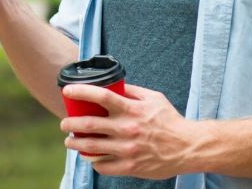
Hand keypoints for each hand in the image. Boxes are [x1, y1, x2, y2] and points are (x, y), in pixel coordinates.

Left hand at [60, 84, 198, 179]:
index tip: (67, 91)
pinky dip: (93, 161)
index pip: (102, 96)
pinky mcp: (130, 167)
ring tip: (70, 141)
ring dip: (76, 144)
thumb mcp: (154, 98)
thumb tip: (114, 83)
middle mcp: (127, 129)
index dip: (81, 92)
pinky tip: (90, 157)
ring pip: (91, 147)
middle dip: (71, 124)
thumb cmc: (171, 121)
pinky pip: (103, 166)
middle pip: (89, 124)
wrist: (188, 147)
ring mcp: (127, 150)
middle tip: (64, 124)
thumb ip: (133, 91)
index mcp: (132, 110)